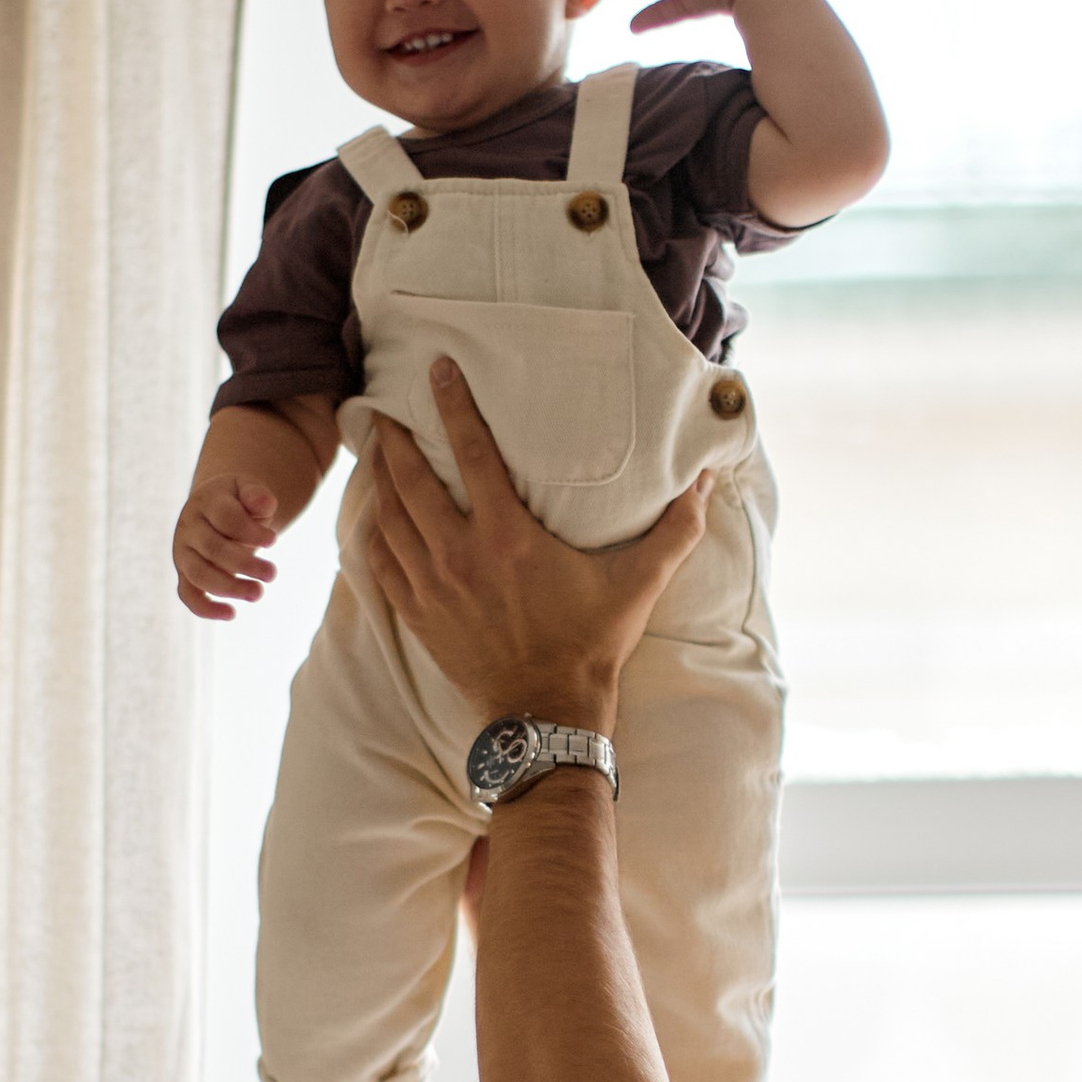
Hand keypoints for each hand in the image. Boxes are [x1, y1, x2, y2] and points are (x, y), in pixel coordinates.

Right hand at [173, 471, 280, 619]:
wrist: (215, 509)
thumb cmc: (238, 502)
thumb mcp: (248, 490)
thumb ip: (256, 495)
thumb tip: (264, 503)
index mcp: (206, 501)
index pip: (226, 518)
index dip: (250, 531)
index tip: (274, 540)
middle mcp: (189, 527)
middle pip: (213, 549)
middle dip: (245, 563)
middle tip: (272, 574)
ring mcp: (183, 552)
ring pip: (199, 574)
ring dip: (230, 587)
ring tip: (258, 593)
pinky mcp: (184, 574)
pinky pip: (188, 594)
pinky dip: (206, 609)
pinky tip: (231, 614)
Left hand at [369, 358, 710, 721]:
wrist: (548, 710)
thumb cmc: (592, 642)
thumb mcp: (639, 583)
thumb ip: (676, 529)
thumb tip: (707, 481)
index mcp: (508, 537)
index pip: (471, 453)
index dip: (453, 406)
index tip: (437, 371)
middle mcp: (459, 556)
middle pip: (410, 480)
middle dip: (394, 438)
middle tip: (386, 409)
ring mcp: (431, 587)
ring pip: (388, 518)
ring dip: (379, 480)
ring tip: (376, 452)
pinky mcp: (416, 615)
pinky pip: (380, 563)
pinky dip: (374, 533)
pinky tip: (374, 516)